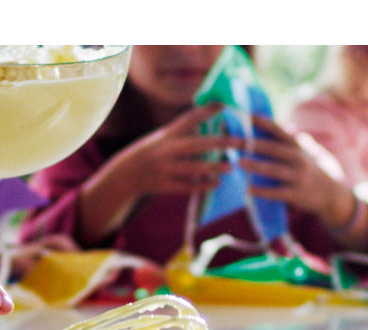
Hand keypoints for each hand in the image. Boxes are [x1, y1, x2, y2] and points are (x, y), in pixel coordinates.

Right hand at [77, 103, 242, 243]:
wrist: (127, 173)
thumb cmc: (154, 152)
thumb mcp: (165, 136)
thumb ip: (186, 130)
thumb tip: (213, 116)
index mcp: (169, 134)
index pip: (189, 119)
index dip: (207, 111)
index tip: (225, 105)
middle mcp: (167, 149)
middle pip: (196, 145)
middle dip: (219, 143)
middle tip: (240, 142)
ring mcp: (165, 168)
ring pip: (193, 168)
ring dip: (213, 167)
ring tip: (230, 166)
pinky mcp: (164, 185)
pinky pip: (187, 186)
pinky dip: (203, 185)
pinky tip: (217, 182)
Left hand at [238, 115, 355, 224]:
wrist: (333, 196)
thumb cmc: (316, 170)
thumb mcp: (310, 151)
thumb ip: (297, 140)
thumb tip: (285, 125)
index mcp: (298, 147)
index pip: (279, 131)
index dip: (263, 123)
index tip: (246, 116)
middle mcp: (299, 159)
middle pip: (273, 148)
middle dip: (252, 143)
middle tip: (232, 140)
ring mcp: (298, 177)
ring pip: (275, 169)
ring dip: (256, 165)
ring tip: (239, 162)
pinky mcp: (297, 195)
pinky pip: (278, 193)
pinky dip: (264, 192)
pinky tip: (249, 190)